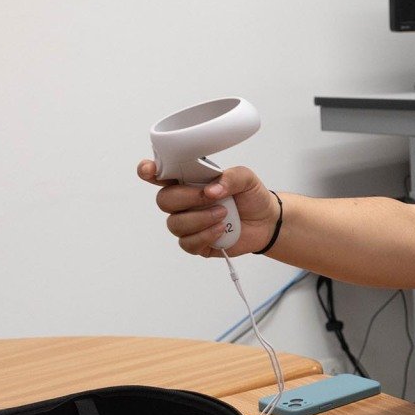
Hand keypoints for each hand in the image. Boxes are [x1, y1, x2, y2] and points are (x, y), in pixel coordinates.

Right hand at [137, 160, 280, 256]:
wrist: (266, 221)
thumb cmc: (251, 196)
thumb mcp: (246, 178)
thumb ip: (229, 177)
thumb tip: (211, 190)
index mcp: (189, 180)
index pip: (160, 174)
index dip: (148, 171)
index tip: (150, 171)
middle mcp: (183, 202)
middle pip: (163, 200)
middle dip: (187, 198)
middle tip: (211, 197)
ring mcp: (188, 223)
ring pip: (174, 224)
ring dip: (200, 218)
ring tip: (223, 214)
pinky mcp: (196, 243)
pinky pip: (187, 243)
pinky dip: (205, 236)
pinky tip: (221, 230)